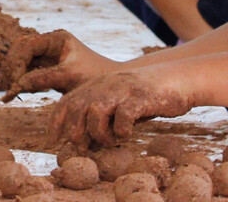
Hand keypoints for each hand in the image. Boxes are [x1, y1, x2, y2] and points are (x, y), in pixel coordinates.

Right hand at [3, 30, 116, 100]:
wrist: (111, 88)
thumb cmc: (95, 78)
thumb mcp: (70, 77)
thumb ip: (45, 78)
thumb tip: (18, 84)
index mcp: (56, 39)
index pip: (27, 45)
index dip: (17, 62)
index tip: (15, 82)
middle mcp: (49, 45)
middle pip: (20, 51)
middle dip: (12, 68)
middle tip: (10, 87)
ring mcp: (47, 57)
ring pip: (20, 62)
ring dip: (13, 76)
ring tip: (10, 92)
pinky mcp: (47, 70)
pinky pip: (26, 73)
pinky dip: (19, 83)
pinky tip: (12, 95)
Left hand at [50, 68, 194, 147]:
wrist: (174, 79)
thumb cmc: (141, 96)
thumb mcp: (114, 100)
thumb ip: (97, 115)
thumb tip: (82, 142)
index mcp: (94, 85)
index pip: (66, 102)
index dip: (56, 123)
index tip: (53, 141)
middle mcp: (104, 85)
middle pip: (76, 108)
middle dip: (75, 132)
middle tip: (84, 147)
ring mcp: (121, 90)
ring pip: (95, 113)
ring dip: (100, 134)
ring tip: (112, 141)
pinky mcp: (140, 98)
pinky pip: (123, 117)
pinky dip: (121, 131)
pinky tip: (128, 134)